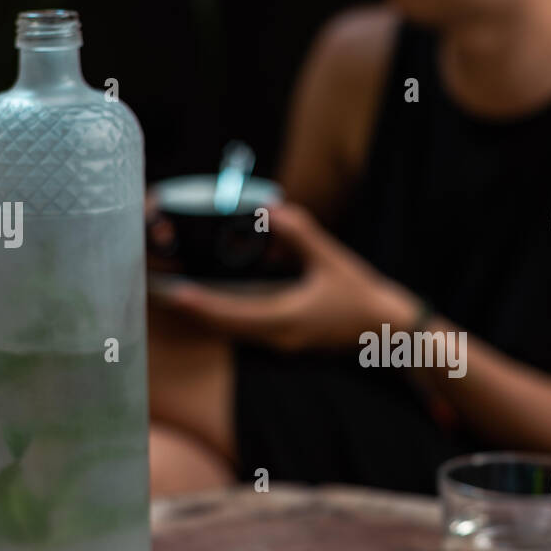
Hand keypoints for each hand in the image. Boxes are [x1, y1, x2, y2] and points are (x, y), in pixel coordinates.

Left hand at [157, 202, 415, 349]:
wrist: (385, 328)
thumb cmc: (361, 296)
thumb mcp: (332, 259)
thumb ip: (301, 234)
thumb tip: (272, 208)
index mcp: (287, 320)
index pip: (234, 314)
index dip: (203, 304)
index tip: (176, 293)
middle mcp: (278, 337)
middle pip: (225, 326)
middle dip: (195, 309)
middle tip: (165, 290)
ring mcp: (281, 342)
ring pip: (234, 330)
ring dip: (209, 313)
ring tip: (181, 293)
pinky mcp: (285, 339)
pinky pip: (248, 328)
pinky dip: (228, 314)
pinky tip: (215, 300)